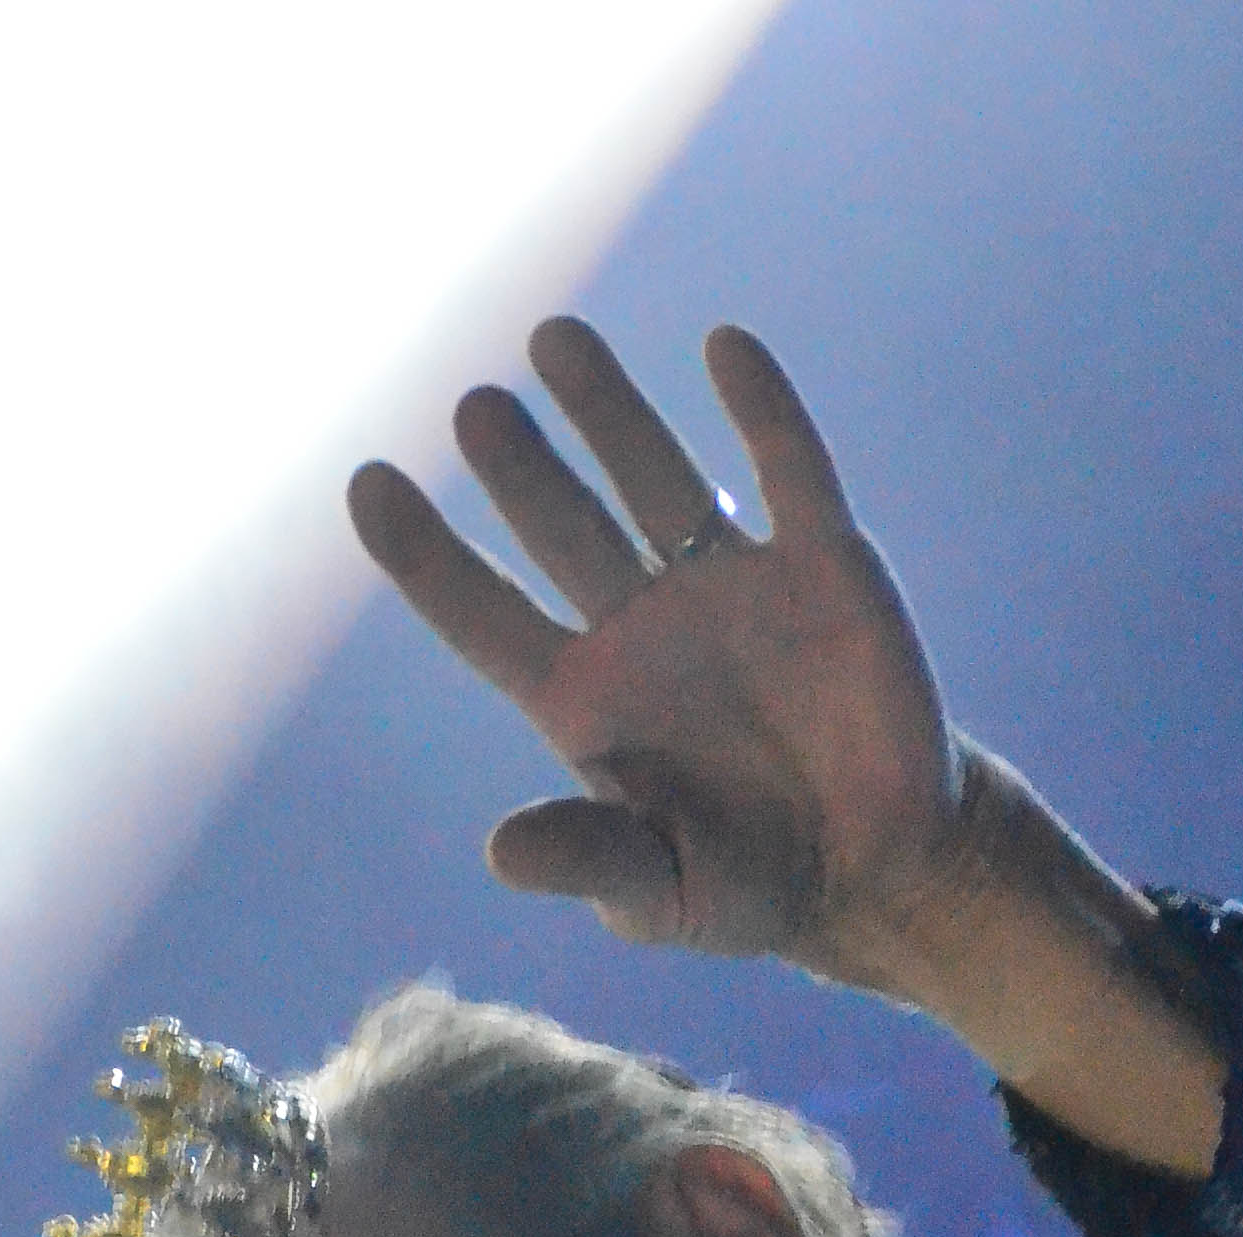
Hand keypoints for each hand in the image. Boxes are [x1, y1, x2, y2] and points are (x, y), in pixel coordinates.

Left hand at [350, 319, 973, 992]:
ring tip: (553, 338)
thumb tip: (500, 849)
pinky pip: (790, 473)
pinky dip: (763, 411)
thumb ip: (588, 859)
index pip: (482, 616)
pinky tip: (724, 348)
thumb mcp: (659, 892)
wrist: (877, 873)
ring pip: (654, 480)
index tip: (366, 483)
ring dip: (608, 411)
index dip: (425, 556)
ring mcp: (729, 586)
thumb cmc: (748, 889)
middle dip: (519, 468)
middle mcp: (642, 627)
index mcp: (584, 700)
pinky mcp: (824, 568)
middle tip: (472, 408)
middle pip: (561, 526)